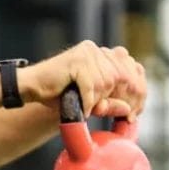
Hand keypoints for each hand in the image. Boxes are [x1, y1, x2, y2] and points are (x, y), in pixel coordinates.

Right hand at [20, 41, 146, 119]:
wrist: (30, 87)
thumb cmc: (57, 94)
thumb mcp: (89, 101)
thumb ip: (109, 102)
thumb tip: (129, 110)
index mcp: (103, 55)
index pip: (131, 70)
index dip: (138, 92)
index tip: (136, 113)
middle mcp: (97, 50)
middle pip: (123, 76)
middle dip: (125, 100)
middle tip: (125, 119)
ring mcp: (88, 52)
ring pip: (108, 82)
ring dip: (99, 100)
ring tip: (88, 109)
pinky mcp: (77, 60)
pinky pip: (91, 85)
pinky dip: (88, 101)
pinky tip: (83, 110)